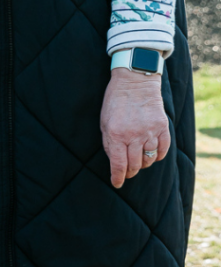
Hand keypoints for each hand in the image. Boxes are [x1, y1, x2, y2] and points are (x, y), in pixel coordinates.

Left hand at [100, 69, 170, 188]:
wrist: (134, 82)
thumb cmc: (115, 101)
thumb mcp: (104, 121)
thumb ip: (109, 142)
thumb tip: (114, 161)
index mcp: (116, 134)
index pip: (118, 164)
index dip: (117, 177)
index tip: (116, 183)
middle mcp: (134, 135)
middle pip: (134, 165)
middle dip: (129, 172)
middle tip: (127, 172)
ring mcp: (150, 132)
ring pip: (149, 160)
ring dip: (143, 163)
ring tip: (138, 159)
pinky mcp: (163, 128)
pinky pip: (162, 150)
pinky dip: (157, 155)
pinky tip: (151, 153)